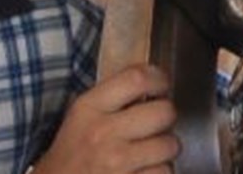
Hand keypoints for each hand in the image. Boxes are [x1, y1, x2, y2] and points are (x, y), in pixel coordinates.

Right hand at [32, 64, 179, 173]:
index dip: (158, 78)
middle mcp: (103, 132)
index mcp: (89, 107)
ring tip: (150, 150)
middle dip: (167, 116)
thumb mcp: (81, 116)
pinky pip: (165, 172)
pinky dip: (159, 171)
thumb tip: (153, 83)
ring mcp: (117, 162)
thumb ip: (112, 97)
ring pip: (170, 145)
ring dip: (166, 148)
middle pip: (163, 112)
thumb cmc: (72, 152)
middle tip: (159, 122)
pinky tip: (144, 169)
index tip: (162, 85)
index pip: (136, 79)